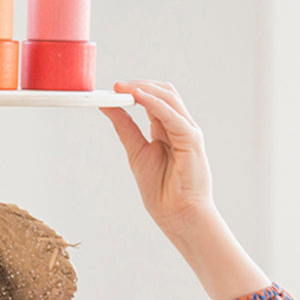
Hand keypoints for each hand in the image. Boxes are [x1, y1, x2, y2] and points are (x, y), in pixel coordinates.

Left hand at [100, 81, 215, 235]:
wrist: (176, 213)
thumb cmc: (160, 188)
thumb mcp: (135, 150)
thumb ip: (124, 126)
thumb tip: (108, 105)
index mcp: (167, 129)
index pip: (154, 99)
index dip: (135, 90)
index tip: (113, 89)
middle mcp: (180, 126)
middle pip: (164, 93)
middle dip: (139, 85)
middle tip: (116, 86)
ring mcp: (188, 132)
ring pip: (169, 99)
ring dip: (145, 89)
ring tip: (123, 88)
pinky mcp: (192, 140)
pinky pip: (172, 116)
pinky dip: (154, 104)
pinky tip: (138, 98)